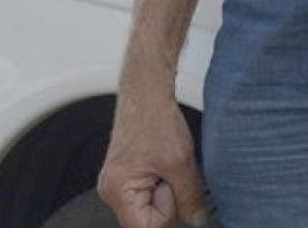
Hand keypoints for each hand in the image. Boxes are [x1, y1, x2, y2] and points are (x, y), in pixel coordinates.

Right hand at [98, 90, 211, 227]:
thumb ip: (190, 198)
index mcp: (117, 190)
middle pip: (147, 220)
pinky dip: (159, 182)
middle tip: (167, 170)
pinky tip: (159, 163)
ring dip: (164, 189)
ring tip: (163, 163)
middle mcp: (110, 191)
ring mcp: (116, 184)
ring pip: (149, 207)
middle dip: (166, 199)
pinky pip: (147, 195)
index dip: (167, 210)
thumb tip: (197, 221)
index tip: (171, 186)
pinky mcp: (124, 177)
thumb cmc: (155, 119)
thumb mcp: (181, 163)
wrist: (146, 92)